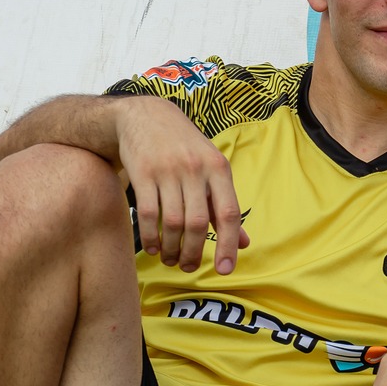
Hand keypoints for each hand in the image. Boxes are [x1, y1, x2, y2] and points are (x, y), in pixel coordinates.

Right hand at [114, 98, 248, 273]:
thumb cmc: (185, 148)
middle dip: (193, 252)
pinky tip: (154, 247)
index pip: (229, 213)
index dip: (229, 244)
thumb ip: (224, 205)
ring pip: (172, 222)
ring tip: (170, 260)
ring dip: (171, 248)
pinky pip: (147, 214)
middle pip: (197, 222)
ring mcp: (167, 170)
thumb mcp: (211, 169)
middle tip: (188, 267)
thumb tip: (244, 243)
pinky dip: (151, 236)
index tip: (226, 270)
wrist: (145, 115)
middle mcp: (195, 168)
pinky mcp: (142, 172)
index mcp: (218, 168)